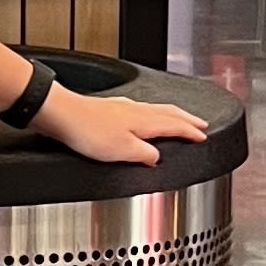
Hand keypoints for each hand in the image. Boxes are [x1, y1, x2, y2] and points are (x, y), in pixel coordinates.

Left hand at [34, 86, 209, 167]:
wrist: (61, 114)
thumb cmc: (87, 131)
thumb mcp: (122, 151)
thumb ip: (143, 155)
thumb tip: (156, 158)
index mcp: (145, 121)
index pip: (176, 125)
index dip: (191, 132)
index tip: (203, 136)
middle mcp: (137, 111)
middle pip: (170, 112)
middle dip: (188, 119)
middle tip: (201, 124)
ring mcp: (123, 108)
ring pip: (157, 109)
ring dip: (173, 114)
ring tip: (179, 119)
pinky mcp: (109, 109)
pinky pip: (142, 110)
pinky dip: (153, 113)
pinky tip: (144, 117)